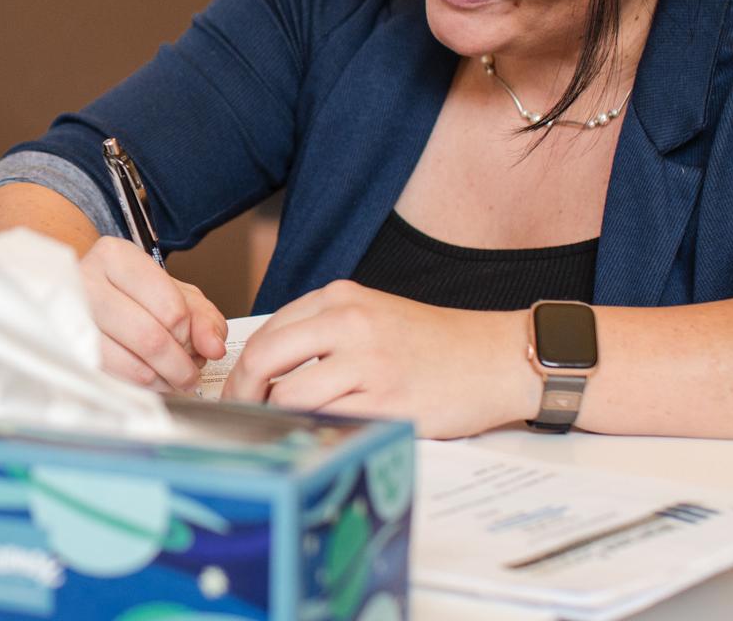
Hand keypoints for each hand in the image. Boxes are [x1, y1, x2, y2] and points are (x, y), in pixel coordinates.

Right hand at [79, 237, 227, 392]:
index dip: (188, 334)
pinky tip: (146, 379)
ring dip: (162, 381)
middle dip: (179, 365)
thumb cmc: (134, 297)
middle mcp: (86, 282)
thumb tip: (212, 347)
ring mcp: (70, 320)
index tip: (188, 340)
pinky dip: (140, 389)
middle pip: (150, 338)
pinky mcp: (68, 354)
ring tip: (169, 378)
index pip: (170, 308)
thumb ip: (205, 319)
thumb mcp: (179, 296)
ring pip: (132, 366)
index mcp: (116, 257)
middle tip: (188, 373)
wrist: (90, 303)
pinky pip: (114, 382)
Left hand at [222, 280, 535, 437]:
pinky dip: (314, 430)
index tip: (237, 389)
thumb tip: (266, 364)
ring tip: (281, 427)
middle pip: (264, 358)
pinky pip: (329, 420)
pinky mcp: (389, 402)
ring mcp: (369, 363)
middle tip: (241, 413)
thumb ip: (323, 329)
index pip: (267, 331)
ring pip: (290, 394)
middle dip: (242, 391)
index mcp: (340, 298)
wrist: (495, 358)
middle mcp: (350, 323)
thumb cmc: (432, 344)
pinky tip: (317, 433)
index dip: (242, 367)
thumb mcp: (371, 314)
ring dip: (276, 417)